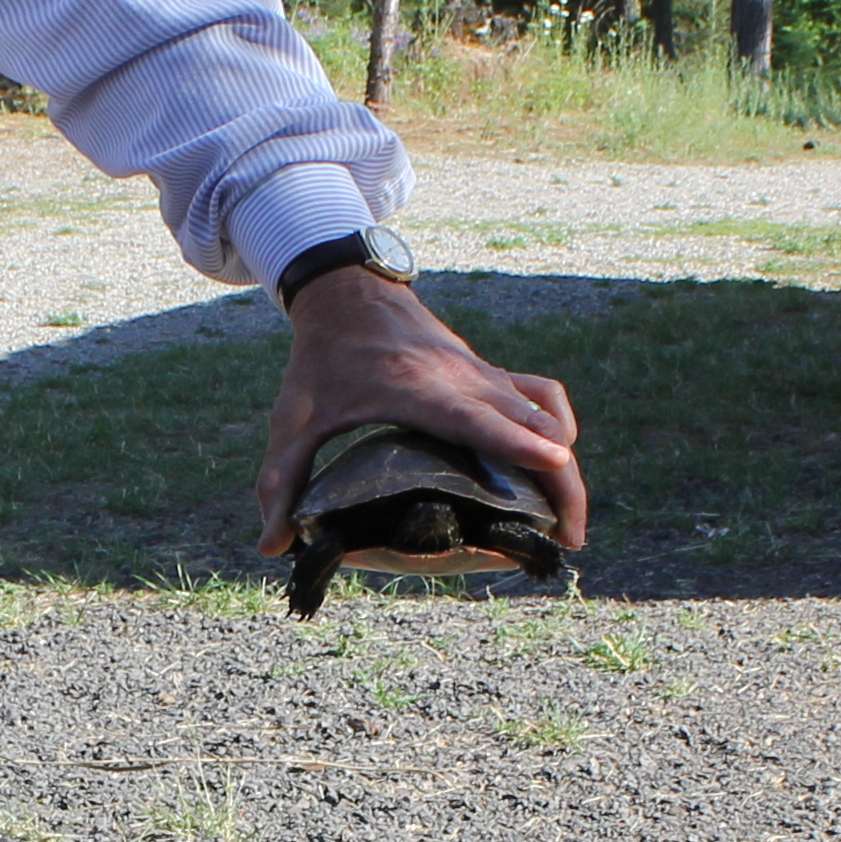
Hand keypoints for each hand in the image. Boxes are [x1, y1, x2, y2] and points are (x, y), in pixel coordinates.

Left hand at [255, 265, 583, 553]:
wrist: (350, 293)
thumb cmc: (321, 360)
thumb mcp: (294, 419)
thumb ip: (281, 481)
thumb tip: (272, 548)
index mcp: (416, 390)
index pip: (476, 418)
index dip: (517, 441)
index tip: (556, 461)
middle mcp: (463, 380)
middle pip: (533, 425)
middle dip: (561, 481)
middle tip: (568, 541)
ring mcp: (483, 375)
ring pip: (546, 414)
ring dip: (566, 465)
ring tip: (568, 524)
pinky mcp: (491, 373)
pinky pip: (542, 396)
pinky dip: (557, 426)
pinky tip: (556, 463)